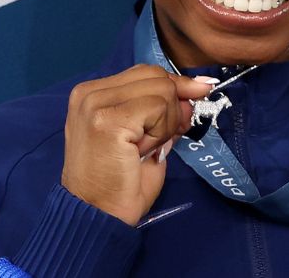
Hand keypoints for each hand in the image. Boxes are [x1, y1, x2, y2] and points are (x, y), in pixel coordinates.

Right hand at [62, 64, 213, 224]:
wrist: (97, 217)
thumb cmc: (119, 185)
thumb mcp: (146, 138)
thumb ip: (164, 112)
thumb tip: (194, 91)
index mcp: (92, 94)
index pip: (145, 72)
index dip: (175, 85)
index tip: (199, 92)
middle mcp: (89, 93)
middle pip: (155, 75)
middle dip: (173, 105)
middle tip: (162, 138)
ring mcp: (96, 104)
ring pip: (161, 89)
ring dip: (165, 122)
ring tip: (144, 148)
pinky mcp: (108, 119)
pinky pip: (158, 107)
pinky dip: (161, 130)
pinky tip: (143, 150)